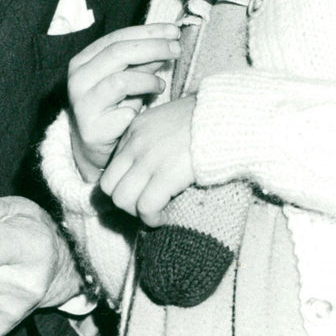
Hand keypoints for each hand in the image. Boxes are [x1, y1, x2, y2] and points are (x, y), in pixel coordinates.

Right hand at [67, 23, 180, 180]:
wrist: (92, 146)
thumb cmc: (113, 106)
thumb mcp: (127, 78)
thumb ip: (143, 61)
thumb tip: (169, 40)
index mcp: (83, 60)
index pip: (117, 37)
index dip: (148, 32)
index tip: (173, 31)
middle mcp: (78, 79)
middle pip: (118, 53)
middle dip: (152, 47)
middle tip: (176, 49)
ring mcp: (82, 104)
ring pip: (120, 81)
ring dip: (147, 80)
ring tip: (160, 86)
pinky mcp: (92, 129)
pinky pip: (123, 114)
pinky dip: (137, 110)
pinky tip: (142, 111)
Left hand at [99, 97, 195, 226]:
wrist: (228, 116)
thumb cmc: (205, 120)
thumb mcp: (168, 121)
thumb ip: (152, 140)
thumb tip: (148, 166)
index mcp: (133, 130)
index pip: (110, 167)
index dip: (123, 186)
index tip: (140, 192)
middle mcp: (135, 144)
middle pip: (108, 186)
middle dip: (125, 202)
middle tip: (146, 205)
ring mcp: (149, 160)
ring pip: (121, 200)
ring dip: (137, 213)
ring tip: (156, 213)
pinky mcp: (167, 175)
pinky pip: (145, 207)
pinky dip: (152, 218)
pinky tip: (165, 216)